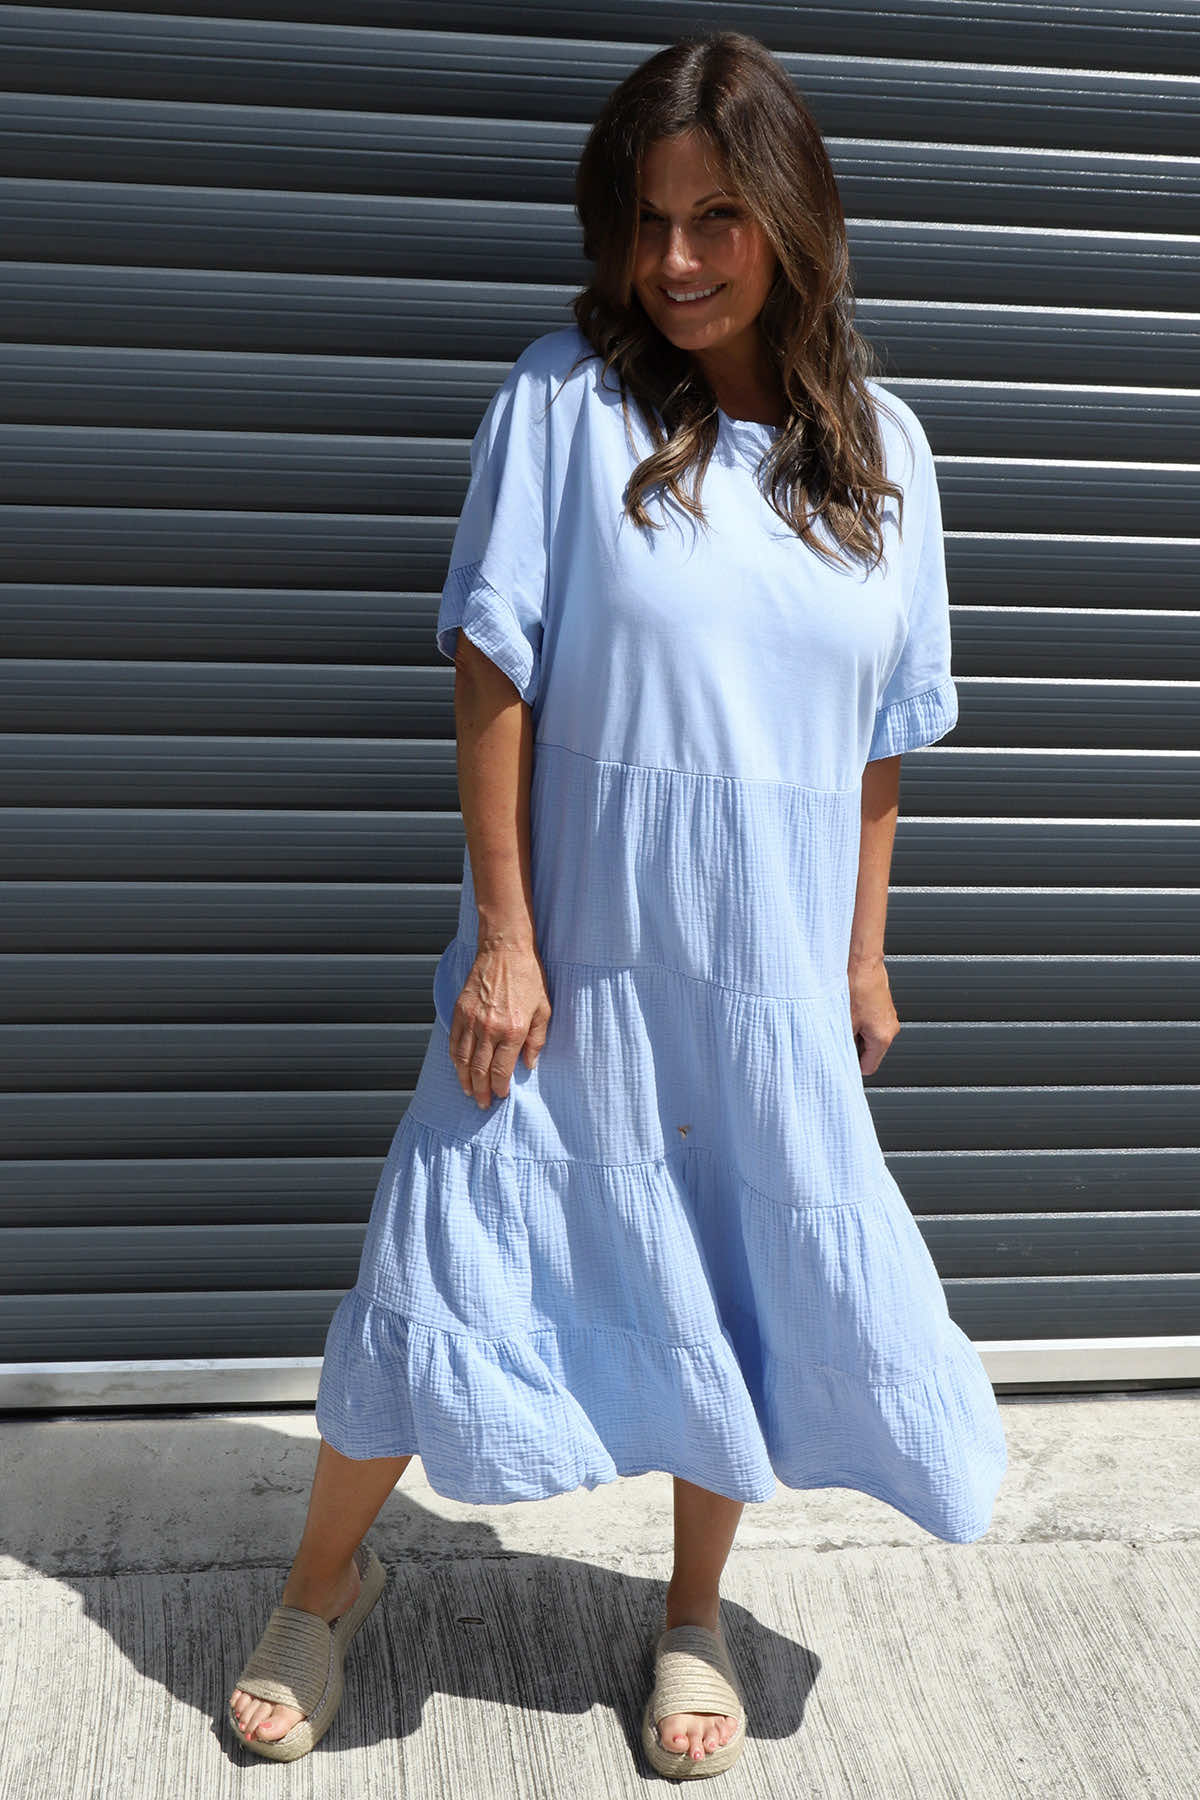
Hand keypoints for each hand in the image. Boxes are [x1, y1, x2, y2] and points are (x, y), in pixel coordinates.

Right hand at [447, 942, 551, 1108]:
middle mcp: (490, 1029)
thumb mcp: (543, 1009)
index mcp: (514, 1030)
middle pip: (480, 1070)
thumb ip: (536, 1040)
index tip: (501, 1095)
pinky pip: (454, 1042)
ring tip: (468, 1091)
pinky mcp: (459, 1010)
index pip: (502, 1070)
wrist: (504, 949)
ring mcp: (472, 1020)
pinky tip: (458, 1068)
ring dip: (465, 1079)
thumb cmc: (528, 976)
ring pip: (463, 1060)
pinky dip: (454, 1059)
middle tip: (482, 1103)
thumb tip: (529, 1064)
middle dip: (481, 1090)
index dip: (500, 1087)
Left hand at [848, 953, 899, 1077]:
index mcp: (883, 1037)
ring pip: (867, 1034)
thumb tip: (836, 1056)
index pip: (868, 1067)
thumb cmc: (854, 985)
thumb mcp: (842, 1022)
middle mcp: (890, 1028)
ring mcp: (888, 1015)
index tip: (839, 1059)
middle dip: (852, 1045)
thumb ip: (842, 1045)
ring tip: (842, 1016)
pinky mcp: (883, 1004)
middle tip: (836, 1033)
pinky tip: (847, 1007)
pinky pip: (869, 1020)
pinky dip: (857, 1017)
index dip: (851, 1065)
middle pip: (868, 1051)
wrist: (861, 959)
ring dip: (854, 1030)